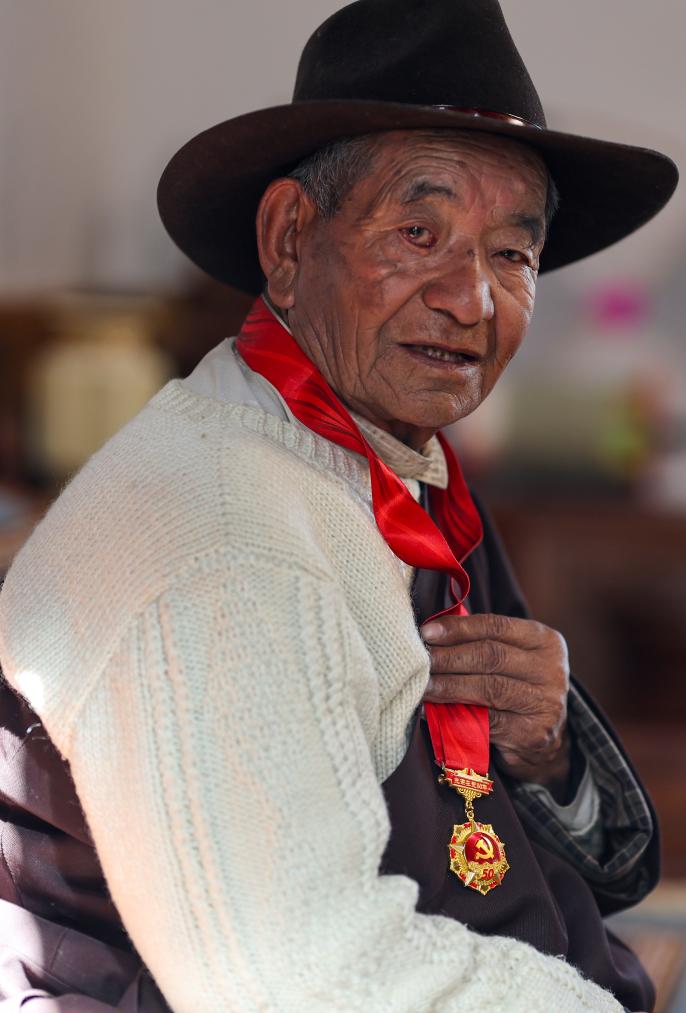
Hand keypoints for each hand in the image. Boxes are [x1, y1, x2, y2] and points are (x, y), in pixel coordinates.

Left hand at [420, 613, 570, 790]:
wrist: (544, 741)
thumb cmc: (516, 688)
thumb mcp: (510, 658)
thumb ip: (480, 642)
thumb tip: (430, 633)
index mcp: (545, 641)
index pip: (497, 626)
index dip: (459, 628)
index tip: (427, 631)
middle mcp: (551, 669)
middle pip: (492, 656)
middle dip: (450, 657)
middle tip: (421, 659)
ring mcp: (545, 703)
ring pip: (489, 688)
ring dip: (449, 685)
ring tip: (423, 684)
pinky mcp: (534, 734)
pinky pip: (488, 721)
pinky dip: (456, 714)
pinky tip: (433, 710)